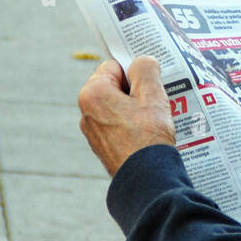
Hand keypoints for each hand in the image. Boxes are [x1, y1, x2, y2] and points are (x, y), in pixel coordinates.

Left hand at [78, 57, 175, 176]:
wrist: (146, 179)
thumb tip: (142, 61)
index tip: (150, 84)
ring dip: (135, 109)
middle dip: (135, 91)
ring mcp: (92, 132)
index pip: (114, 66)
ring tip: (153, 121)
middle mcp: (86, 112)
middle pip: (115, 87)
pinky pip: (117, 126)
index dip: (135, 72)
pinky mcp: (102, 147)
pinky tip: (147, 135)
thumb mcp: (152, 94)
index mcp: (92, 93)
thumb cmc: (148, 136)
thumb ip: (146, 68)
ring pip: (117, 107)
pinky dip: (131, 126)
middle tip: (155, 102)